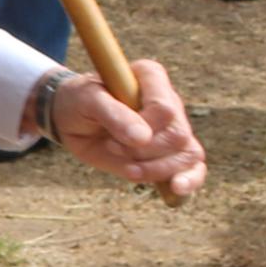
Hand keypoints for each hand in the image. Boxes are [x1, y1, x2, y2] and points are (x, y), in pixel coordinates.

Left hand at [48, 61, 204, 197]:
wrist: (71, 118)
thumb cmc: (79, 101)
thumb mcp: (86, 100)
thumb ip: (113, 114)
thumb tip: (143, 138)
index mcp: (151, 77)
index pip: (165, 109)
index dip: (143, 130)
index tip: (112, 137)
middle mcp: (169, 101)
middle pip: (178, 135)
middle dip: (144, 152)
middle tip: (112, 148)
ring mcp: (173, 128)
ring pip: (188, 153)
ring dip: (156, 169)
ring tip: (128, 169)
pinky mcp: (171, 153)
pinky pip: (194, 168)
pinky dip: (190, 180)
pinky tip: (176, 189)